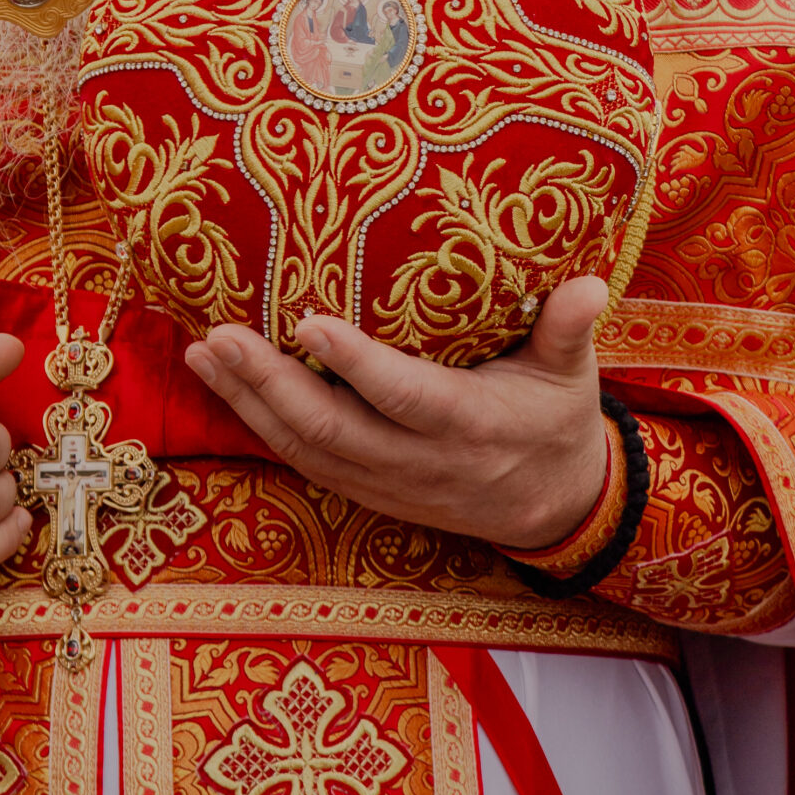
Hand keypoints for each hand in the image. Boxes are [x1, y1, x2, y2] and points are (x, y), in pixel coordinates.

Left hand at [184, 276, 611, 547]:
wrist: (554, 509)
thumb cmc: (557, 422)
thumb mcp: (573, 377)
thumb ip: (570, 329)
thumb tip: (591, 285)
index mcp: (472, 427)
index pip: (406, 397)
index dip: (356, 365)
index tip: (309, 320)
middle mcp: (421, 464)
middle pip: (333, 429)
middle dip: (270, 384)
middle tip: (221, 334)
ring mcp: (388, 485)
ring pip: (306, 450)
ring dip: (248, 404)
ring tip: (204, 351)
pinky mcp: (367, 492)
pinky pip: (303, 463)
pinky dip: (258, 425)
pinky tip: (221, 386)